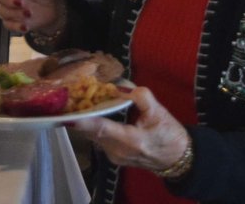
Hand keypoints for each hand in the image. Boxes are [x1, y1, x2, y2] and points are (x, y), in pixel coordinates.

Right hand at [0, 0, 63, 33]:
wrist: (56, 6)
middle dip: (9, 0)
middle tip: (23, 2)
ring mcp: (8, 7)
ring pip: (2, 11)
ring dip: (15, 14)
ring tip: (30, 13)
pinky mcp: (13, 20)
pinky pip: (7, 25)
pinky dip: (16, 26)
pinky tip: (25, 25)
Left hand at [70, 87, 190, 173]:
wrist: (177, 158)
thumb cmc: (169, 134)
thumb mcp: (159, 112)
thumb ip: (141, 97)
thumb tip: (121, 86)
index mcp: (131, 141)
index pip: (103, 130)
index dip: (85, 122)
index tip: (68, 115)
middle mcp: (118, 151)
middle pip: (92, 132)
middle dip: (79, 116)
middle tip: (66, 98)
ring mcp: (114, 156)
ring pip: (92, 136)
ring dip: (84, 121)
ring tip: (75, 102)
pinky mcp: (112, 156)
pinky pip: (97, 139)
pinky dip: (91, 126)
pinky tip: (89, 113)